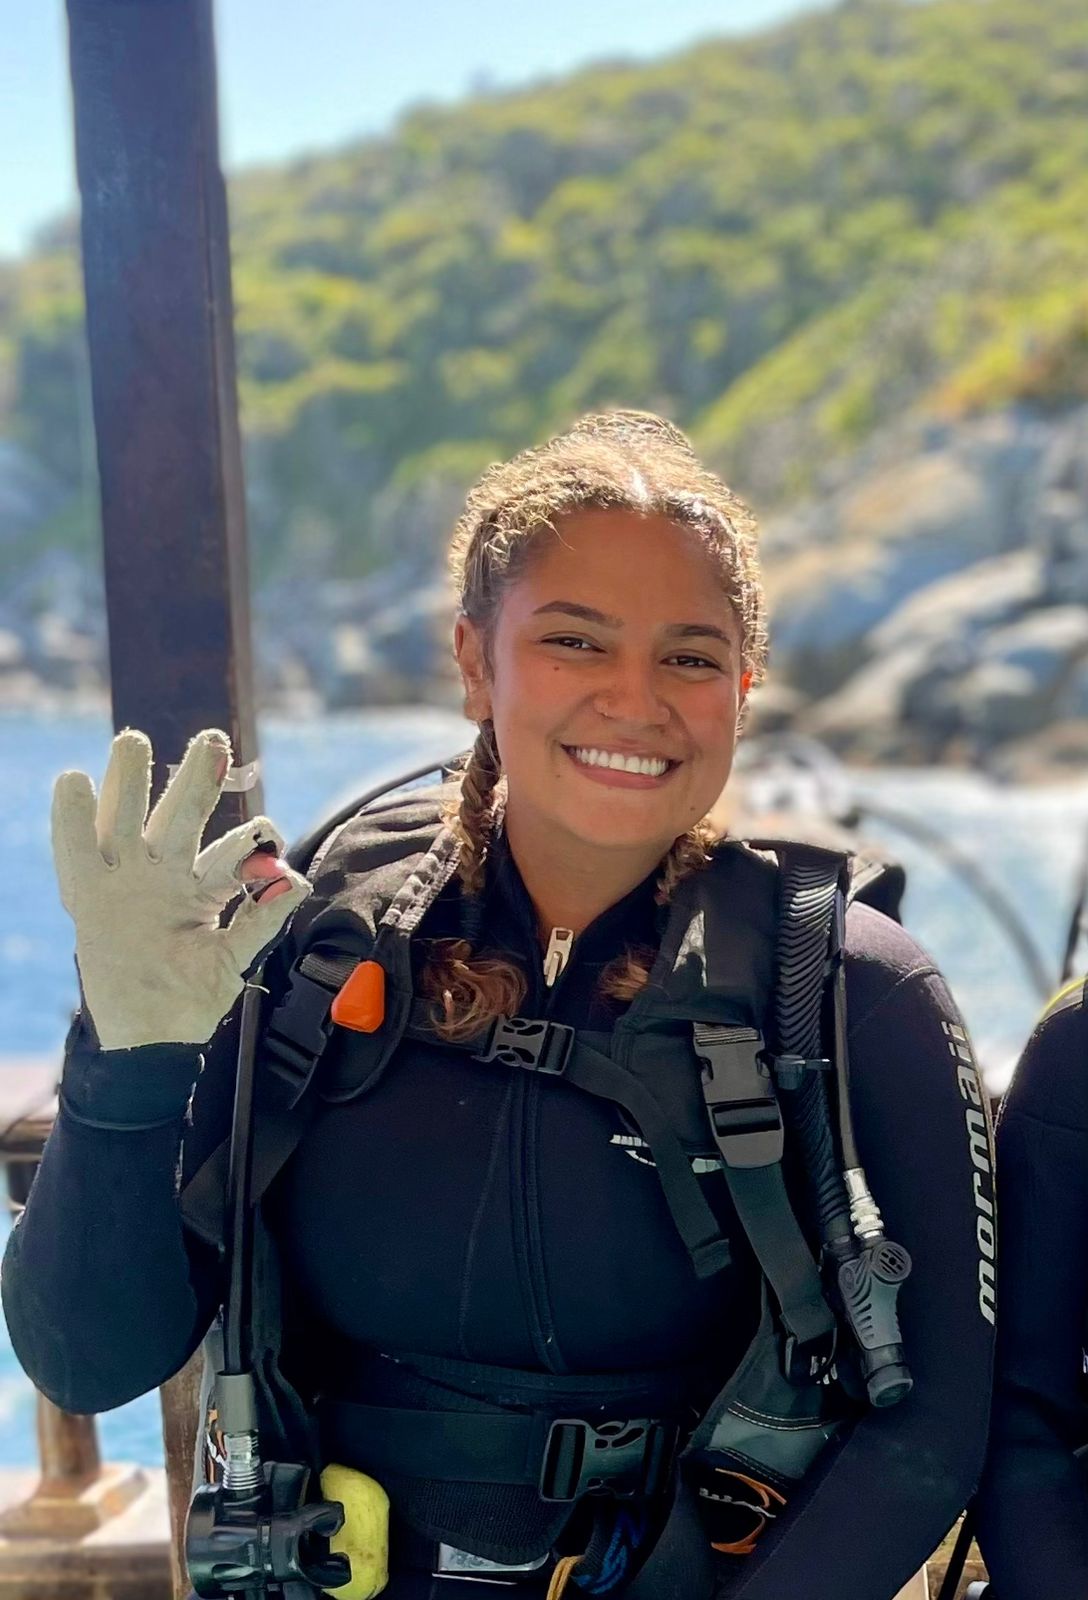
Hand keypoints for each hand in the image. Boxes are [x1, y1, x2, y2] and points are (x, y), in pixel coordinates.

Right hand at [51, 728, 311, 1049]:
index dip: (250, 837)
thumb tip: (298, 882)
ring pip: (128, 819)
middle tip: (214, 740)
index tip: (266, 831)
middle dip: (197, 777)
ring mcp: (127, 881)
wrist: (149, 1035)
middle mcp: (166, 874)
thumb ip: (262, 922)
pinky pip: (77, 853)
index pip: (231, 849)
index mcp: (206, 887)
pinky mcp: (89, 896)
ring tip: (132, 741)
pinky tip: (73, 782)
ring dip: (131, 781)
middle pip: (182, 815)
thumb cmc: (193, 998)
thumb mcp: (235, 960)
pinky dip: (71, 820)